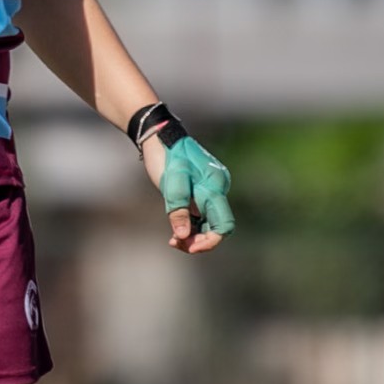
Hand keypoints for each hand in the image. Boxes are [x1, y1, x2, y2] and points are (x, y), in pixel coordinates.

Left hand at [144, 132, 233, 253]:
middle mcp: (218, 188)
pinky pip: (201, 214)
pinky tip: (175, 231)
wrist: (159, 136)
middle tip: (176, 243)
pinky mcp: (201, 191)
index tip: (189, 247)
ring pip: (208, 222)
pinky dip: (190, 225)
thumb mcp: (170, 183)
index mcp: (215, 186)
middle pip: (217, 226)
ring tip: (173, 239)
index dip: (209, 242)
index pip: (223, 224)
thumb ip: (178, 210)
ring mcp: (211, 190)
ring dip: (193, 234)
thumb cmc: (166, 156)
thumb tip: (184, 235)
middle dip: (199, 240)